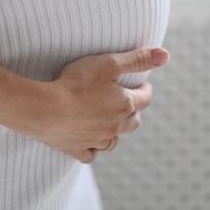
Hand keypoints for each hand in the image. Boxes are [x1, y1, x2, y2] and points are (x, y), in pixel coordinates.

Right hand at [37, 47, 169, 162]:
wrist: (45, 108)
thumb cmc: (76, 82)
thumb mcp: (108, 63)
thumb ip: (136, 59)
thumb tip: (164, 55)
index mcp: (124, 105)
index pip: (144, 98)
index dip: (145, 89)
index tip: (144, 84)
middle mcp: (114, 126)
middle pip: (133, 122)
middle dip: (135, 111)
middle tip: (131, 101)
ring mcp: (96, 140)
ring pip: (114, 140)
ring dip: (117, 131)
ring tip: (112, 121)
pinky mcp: (76, 149)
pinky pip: (91, 153)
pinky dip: (94, 148)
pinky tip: (91, 142)